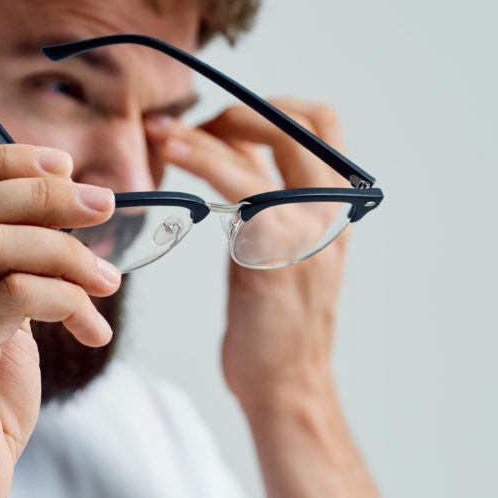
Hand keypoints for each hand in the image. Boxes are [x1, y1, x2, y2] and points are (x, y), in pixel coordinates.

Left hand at [151, 99, 349, 411]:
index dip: (270, 109)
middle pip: (300, 123)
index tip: (221, 123)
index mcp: (335, 208)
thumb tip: (233, 153)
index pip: (320, 125)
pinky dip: (202, 160)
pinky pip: (242, 187)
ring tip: (162, 132)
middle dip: (238, 112)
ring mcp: (310, 229)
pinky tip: (171, 154)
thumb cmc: (274, 327)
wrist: (287, 388)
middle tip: (186, 128)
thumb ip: (265, 201)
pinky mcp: (278, 251)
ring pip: (266, 149)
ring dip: (207, 130)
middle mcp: (331, 211)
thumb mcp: (276, 251)